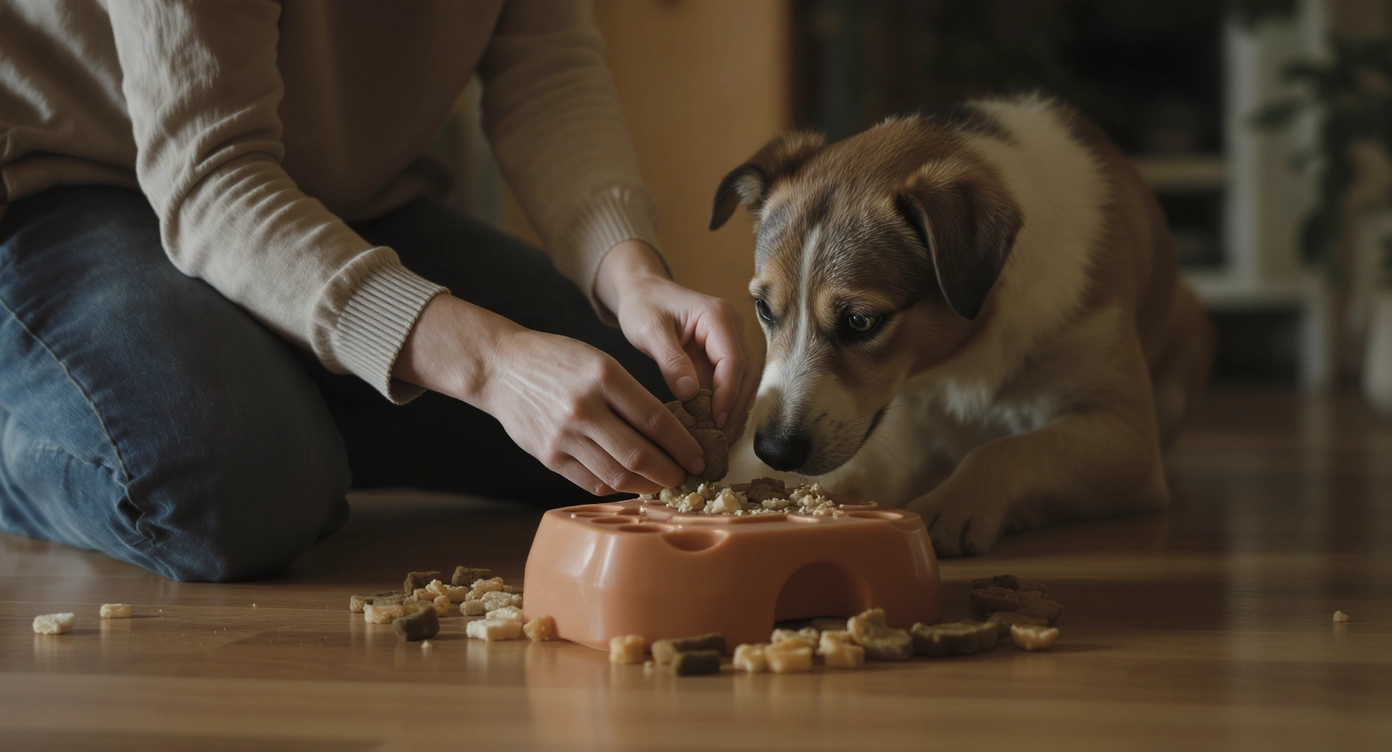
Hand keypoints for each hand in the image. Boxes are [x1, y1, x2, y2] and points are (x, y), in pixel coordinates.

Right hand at [394, 295, 704, 494]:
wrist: (500, 368)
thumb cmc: (556, 360)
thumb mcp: (599, 361)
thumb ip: (630, 394)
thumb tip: (667, 432)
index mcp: (604, 377)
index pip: (656, 419)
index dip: (683, 445)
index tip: (699, 457)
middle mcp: (584, 408)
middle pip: (639, 453)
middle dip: (670, 472)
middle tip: (686, 477)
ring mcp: (564, 435)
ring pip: (617, 474)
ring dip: (645, 484)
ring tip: (661, 484)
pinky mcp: (548, 455)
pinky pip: (590, 481)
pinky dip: (615, 486)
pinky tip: (629, 483)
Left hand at [595, 240, 758, 440]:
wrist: (642, 291)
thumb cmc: (644, 304)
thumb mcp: (650, 330)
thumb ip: (671, 360)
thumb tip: (690, 393)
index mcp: (718, 316)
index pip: (733, 361)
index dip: (726, 394)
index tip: (714, 420)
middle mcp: (732, 328)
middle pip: (745, 374)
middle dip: (734, 407)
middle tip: (718, 437)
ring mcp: (729, 343)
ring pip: (742, 382)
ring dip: (732, 409)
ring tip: (717, 438)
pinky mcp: (720, 356)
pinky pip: (728, 384)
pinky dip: (722, 405)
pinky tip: (710, 426)